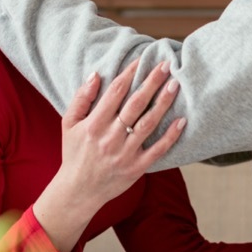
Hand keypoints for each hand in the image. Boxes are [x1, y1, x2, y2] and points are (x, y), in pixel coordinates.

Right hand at [32, 60, 186, 251]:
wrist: (78, 191)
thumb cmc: (74, 153)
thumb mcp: (68, 124)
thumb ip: (81, 99)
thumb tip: (96, 74)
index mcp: (94, 124)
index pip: (116, 92)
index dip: (130, 73)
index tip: (142, 60)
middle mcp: (110, 137)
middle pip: (136, 104)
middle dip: (152, 82)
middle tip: (166, 65)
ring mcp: (125, 153)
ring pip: (148, 123)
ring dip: (163, 103)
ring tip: (175, 85)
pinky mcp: (137, 167)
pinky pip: (158, 150)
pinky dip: (171, 136)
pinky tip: (182, 120)